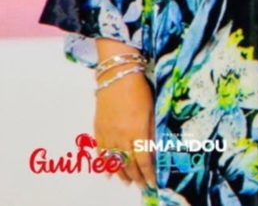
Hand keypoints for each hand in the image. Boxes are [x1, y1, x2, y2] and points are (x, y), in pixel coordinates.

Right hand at [94, 41, 155, 188]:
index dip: (148, 173)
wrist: (117, 75)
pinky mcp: (98, 130)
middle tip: (141, 186)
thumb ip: (152, 131)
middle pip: (128, 163)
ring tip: (127, 183)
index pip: (144, 160)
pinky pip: (100, 152)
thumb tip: (155, 149)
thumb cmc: (139, 90)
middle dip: (136, 177)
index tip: (152, 183)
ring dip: (121, 174)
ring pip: (114, 161)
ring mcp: (107, 135)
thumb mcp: (151, 110)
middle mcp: (121, 137)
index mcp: (137, 132)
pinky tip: (108, 173)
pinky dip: (104, 164)